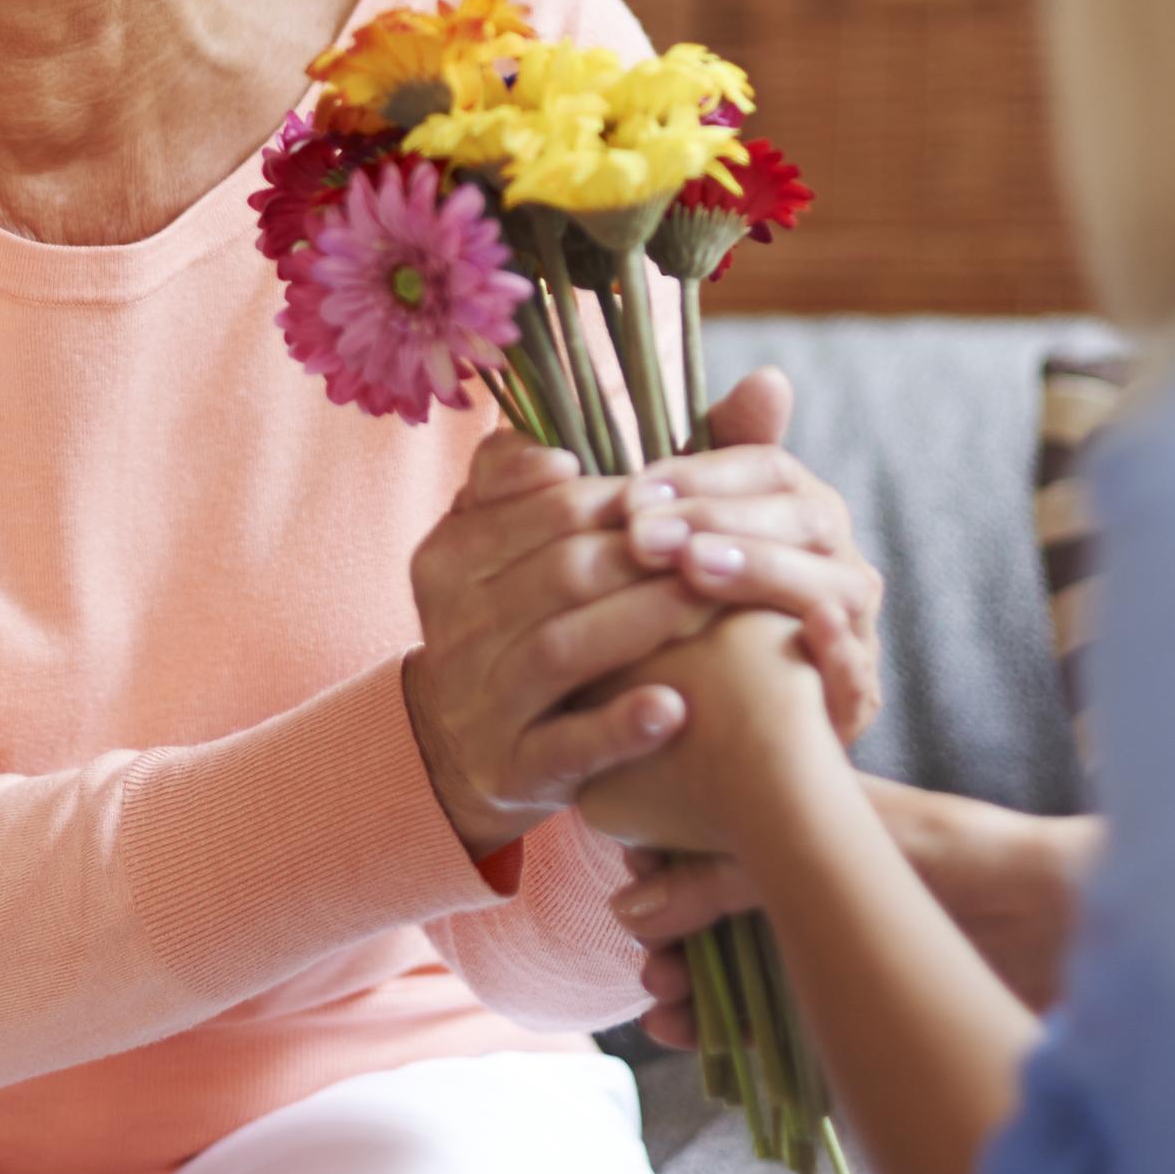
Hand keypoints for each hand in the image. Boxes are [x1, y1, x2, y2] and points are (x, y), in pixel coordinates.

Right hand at [399, 430, 878, 860]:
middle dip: (648, 556)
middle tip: (723, 549)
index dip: (623, 498)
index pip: (546, 507)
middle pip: (561, 573)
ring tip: (711, 609)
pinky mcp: (509, 770)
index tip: (680, 496)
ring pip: (563, 650)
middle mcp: (453, 623)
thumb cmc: (519, 612)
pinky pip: (566, 745)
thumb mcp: (516, 534)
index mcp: (451, 552)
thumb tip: (653, 403)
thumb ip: (564, 462)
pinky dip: (619, 724)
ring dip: (644, 624)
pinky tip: (676, 707)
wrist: (468, 743)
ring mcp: (478, 700)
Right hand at [605, 783, 1104, 1043]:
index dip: (668, 872)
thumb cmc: (976, 860)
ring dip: (696, 990)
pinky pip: (784, 1022)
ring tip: (665, 1014)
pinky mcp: (864, 1005)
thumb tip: (635, 903)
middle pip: (719, 911)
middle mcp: (824, 884)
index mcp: (819, 825)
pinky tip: (704, 1045)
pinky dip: (738, 1035)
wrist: (1072, 926)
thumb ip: (745, 872)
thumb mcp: (850, 850)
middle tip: (651, 976)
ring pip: (743, 967)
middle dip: (672, 942)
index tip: (633, 905)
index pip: (717, 840)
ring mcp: (842, 946)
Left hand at [628, 367, 886, 742]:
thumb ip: (686, 471)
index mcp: (799, 512)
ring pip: (832, 585)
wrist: (735, 745)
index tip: (632, 488)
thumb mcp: (682, 548)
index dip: (701, 471)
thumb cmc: (702, 625)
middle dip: (718, 518)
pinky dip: (835, 652)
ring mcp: (853, 629)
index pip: (765, 466)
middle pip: (800, 517)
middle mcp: (837, 561)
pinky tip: (804, 631)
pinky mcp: (854, 698)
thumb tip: (765, 378)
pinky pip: (859, 671)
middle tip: (643, 533)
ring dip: (765, 570)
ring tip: (695, 567)